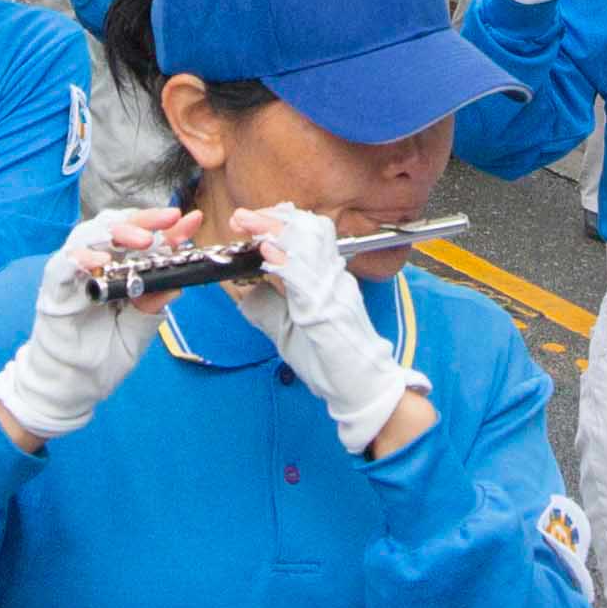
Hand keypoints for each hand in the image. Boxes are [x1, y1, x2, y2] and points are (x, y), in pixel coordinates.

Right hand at [0, 208, 180, 441]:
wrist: (71, 389)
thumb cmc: (101, 360)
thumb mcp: (136, 335)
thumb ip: (151, 310)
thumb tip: (177, 283)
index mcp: (118, 273)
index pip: (142, 242)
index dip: (166, 230)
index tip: (191, 220)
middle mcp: (94, 267)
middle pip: (115, 228)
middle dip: (143, 220)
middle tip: (168, 220)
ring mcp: (72, 276)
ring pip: (88, 236)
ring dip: (116, 232)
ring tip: (142, 239)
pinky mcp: (52, 290)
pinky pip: (62, 265)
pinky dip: (79, 259)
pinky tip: (99, 262)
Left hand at [231, 204, 421, 454]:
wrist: (364, 390)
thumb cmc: (332, 364)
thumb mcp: (290, 330)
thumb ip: (269, 307)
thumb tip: (244, 289)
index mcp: (330, 278)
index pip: (310, 233)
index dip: (281, 220)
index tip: (252, 219)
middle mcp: (336, 278)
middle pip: (310, 230)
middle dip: (274, 218)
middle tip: (243, 217)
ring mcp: (334, 292)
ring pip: (309, 246)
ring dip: (275, 231)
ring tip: (250, 225)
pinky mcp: (327, 312)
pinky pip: (306, 279)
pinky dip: (285, 262)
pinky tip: (266, 254)